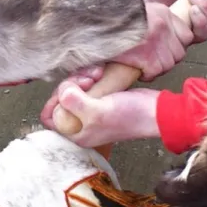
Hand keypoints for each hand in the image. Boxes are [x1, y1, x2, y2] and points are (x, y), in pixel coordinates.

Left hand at [46, 85, 160, 148]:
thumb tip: (62, 91)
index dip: (54, 101)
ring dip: (82, 77)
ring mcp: (91, 110)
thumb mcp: (98, 112)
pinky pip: (86, 84)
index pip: (49, 118)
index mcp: (77, 133)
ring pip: (72, 89)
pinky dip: (90, 76)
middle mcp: (81, 123)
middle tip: (86, 80)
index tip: (68, 90)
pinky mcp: (100, 98)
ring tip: (96, 74)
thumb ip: (75, 102)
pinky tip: (100, 72)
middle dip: (71, 85)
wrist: (156, 111)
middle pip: (60, 99)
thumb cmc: (130, 117)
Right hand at [110, 2, 192, 81]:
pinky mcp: (146, 56)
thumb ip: (153, 20)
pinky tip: (137, 69)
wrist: (97, 19)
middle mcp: (163, 26)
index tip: (165, 49)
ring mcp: (156, 41)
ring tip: (144, 65)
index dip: (176, 46)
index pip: (186, 35)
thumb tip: (161, 36)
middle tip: (153, 60)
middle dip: (167, 59)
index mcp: (163, 13)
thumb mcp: (138, 9)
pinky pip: (154, 72)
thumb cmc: (112, 16)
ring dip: (156, 68)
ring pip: (168, 64)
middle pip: (179, 53)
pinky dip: (146, 74)